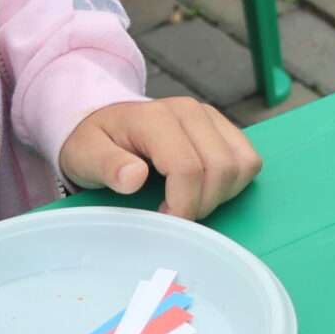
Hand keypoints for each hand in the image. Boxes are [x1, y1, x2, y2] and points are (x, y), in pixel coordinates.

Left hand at [60, 97, 262, 218]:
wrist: (106, 122)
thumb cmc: (95, 142)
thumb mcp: (85, 154)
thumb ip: (107, 165)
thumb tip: (134, 178)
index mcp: (155, 118)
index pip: (187, 168)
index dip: (182, 205)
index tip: (165, 222)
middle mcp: (189, 111)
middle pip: (220, 169)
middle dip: (201, 204)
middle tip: (175, 215)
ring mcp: (210, 117)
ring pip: (241, 165)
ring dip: (220, 195)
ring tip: (188, 201)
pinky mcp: (223, 127)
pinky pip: (249, 160)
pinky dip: (234, 183)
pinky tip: (205, 190)